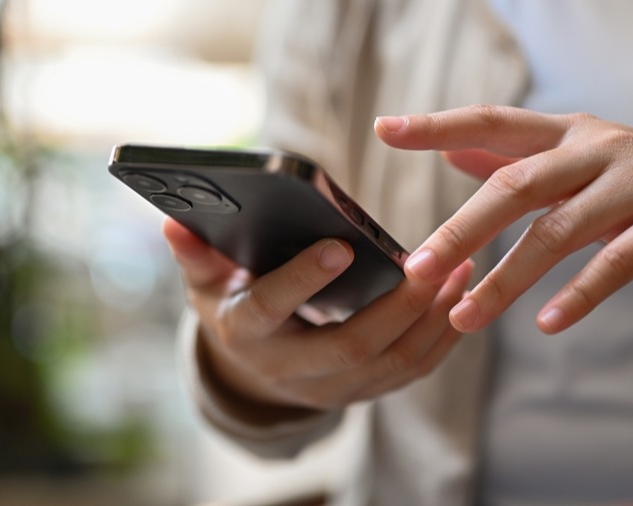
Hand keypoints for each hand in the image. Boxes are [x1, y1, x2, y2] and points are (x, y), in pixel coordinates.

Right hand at [163, 218, 472, 411]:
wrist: (255, 367)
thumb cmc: (233, 305)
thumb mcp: (206, 282)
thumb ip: (196, 254)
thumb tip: (173, 225)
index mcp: (247, 334)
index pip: (271, 309)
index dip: (303, 280)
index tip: (341, 245)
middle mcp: (290, 370)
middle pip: (350, 344)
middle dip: (396, 304)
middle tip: (431, 259)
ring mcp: (332, 388)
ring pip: (392, 362)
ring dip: (432, 318)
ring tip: (459, 268)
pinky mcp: (364, 391)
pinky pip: (411, 371)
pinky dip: (442, 337)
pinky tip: (460, 297)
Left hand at [375, 105, 632, 334]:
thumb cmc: (629, 177)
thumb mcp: (572, 157)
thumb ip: (512, 156)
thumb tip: (447, 149)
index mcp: (564, 132)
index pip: (493, 120)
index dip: (437, 125)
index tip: (384, 131)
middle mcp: (596, 151)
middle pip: (516, 186)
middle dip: (461, 230)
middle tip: (416, 270)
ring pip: (557, 233)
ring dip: (506, 281)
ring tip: (464, 319)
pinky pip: (614, 265)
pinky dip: (577, 296)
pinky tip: (545, 324)